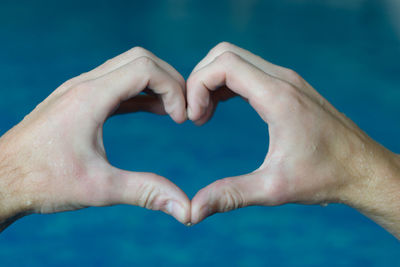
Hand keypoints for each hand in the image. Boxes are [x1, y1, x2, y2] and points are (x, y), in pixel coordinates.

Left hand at [0, 47, 190, 230]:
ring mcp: (78, 89)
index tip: (181, 119)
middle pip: (140, 59)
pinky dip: (139, 92)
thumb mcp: (99, 189)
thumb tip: (185, 209)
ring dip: (155, 84)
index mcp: (90, 98)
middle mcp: (84, 85)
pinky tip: (153, 110)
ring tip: (172, 112)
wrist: (0, 180)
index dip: (173, 89)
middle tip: (182, 111)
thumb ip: (146, 192)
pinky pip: (116, 83)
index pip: (145, 69)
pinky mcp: (76, 99)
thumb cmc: (41, 182)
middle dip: (169, 80)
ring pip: (127, 67)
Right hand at [187, 42, 399, 236]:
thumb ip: (230, 195)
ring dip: (213, 80)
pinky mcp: (290, 86)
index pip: (224, 65)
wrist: (363, 169)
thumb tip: (194, 211)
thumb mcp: (273, 189)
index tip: (193, 118)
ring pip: (236, 59)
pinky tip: (221, 107)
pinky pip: (249, 70)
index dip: (197, 85)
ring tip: (204, 114)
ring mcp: (288, 80)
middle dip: (200, 79)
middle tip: (195, 115)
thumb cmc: (324, 177)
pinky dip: (228, 83)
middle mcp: (283, 80)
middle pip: (225, 54)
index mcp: (278, 97)